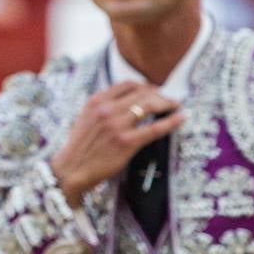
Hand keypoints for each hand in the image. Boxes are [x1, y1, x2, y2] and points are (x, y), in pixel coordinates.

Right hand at [49, 81, 184, 205]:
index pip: (127, 84)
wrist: (72, 168)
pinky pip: (154, 128)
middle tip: (169, 99)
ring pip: (149, 106)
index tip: (154, 90)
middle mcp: (106, 110)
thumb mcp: (85, 117)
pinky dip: (171, 122)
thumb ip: (103, 107)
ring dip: (167, 103)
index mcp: (96, 101)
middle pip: (141, 93)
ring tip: (176, 106)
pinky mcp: (126, 143)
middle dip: (159, 94)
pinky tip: (181, 118)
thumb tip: (126, 100)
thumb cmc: (80, 146)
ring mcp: (117, 126)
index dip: (145, 86)